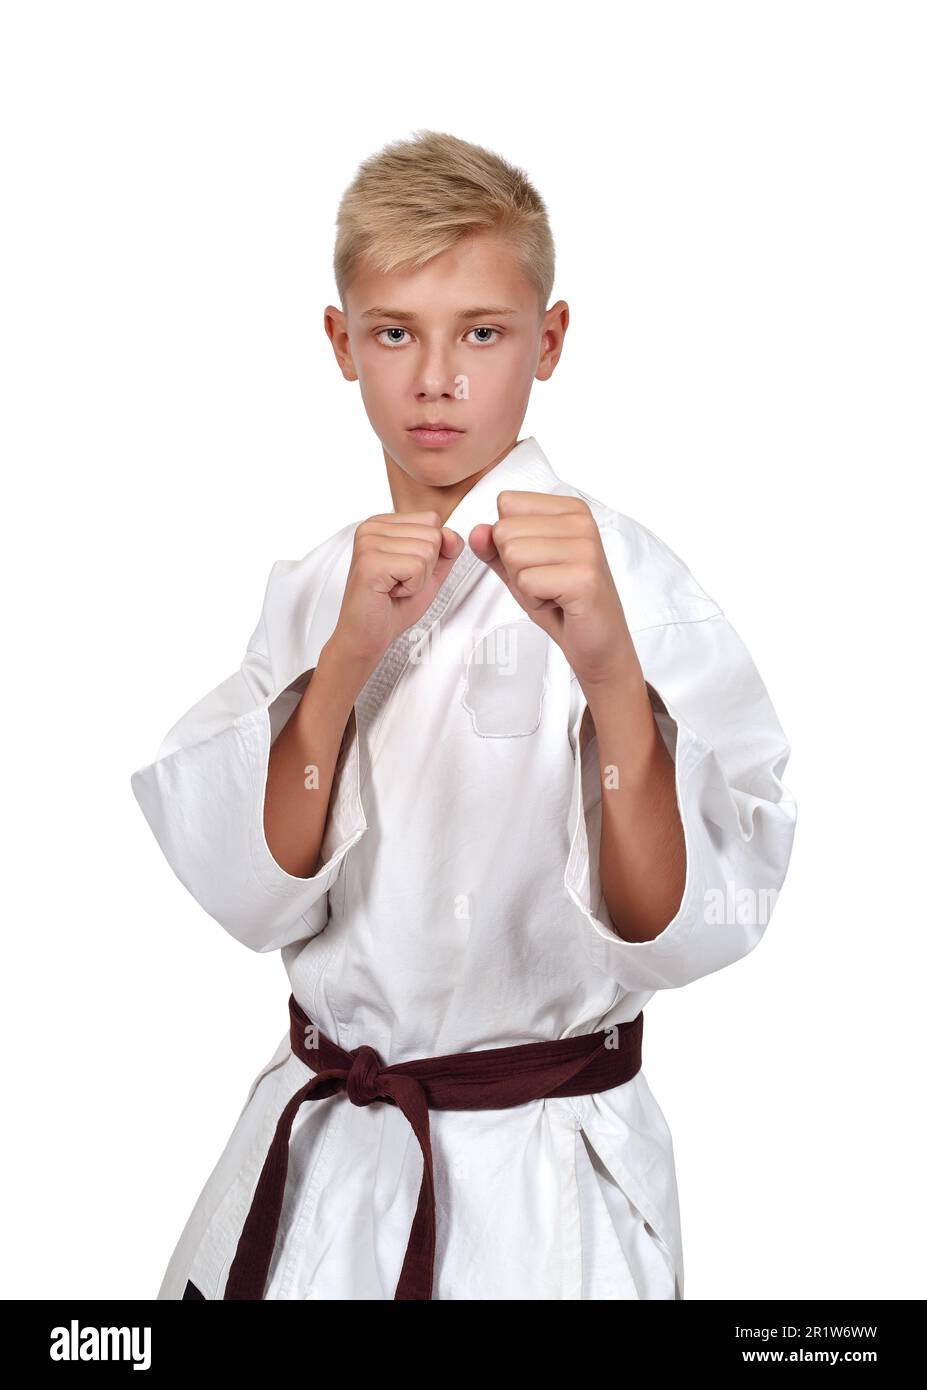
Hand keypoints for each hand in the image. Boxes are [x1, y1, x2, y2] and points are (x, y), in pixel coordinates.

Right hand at [330, 511, 464, 668]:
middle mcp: (371, 528)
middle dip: (426, 567)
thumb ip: (446, 550)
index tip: (404, 570)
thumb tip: (451, 533)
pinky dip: (412, 587)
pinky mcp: (370, 562)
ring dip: (418, 579)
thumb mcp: (430, 573)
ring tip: (394, 587)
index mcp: (382, 524)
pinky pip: (418, 567)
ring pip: (428, 550)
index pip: (432, 520)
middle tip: (398, 582)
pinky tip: (390, 592)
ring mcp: (368, 543)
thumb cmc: (392, 606)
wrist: (365, 636)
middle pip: (433, 534)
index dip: (431, 552)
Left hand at [469, 491, 635, 687]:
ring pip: (513, 555)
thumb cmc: (564, 603)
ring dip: (525, 585)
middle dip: (515, 566)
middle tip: (547, 582)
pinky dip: (535, 601)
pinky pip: (526, 581)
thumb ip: (495, 548)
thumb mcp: (520, 569)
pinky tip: (560, 603)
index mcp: (569, 509)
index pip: (506, 503)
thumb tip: (477, 531)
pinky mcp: (584, 577)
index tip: (540, 562)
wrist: (598, 642)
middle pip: (505, 530)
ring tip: (553, 592)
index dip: (509, 540)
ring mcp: (586, 547)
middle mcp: (581, 522)